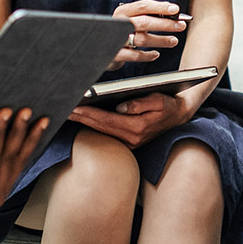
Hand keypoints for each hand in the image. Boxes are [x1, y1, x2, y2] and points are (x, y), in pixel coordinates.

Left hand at [68, 90, 192, 147]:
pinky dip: (94, 125)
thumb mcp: (159, 100)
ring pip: (101, 131)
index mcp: (137, 128)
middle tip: (63, 109)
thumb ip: (140, 103)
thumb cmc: (168, 104)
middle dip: (81, 117)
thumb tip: (121, 107)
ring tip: (69, 112)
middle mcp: (131, 139)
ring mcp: (129, 143)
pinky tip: (84, 117)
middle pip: (100, 127)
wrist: (179, 116)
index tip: (73, 107)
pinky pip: (107, 132)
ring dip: (85, 122)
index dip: (88, 113)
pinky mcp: (128, 141)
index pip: (106, 120)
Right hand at [107, 0, 187, 69]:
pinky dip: (148, 55)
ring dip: (160, 40)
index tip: (176, 9)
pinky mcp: (114, 55)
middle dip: (165, 24)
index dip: (160, 7)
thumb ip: (148, 14)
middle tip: (181, 25)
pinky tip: (156, 54)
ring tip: (173, 41)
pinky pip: (135, 56)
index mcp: (123, 12)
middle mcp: (118, 24)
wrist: (98, 47)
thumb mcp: (130, 18)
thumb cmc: (120, 31)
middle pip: (145, 22)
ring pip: (142, 39)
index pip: (143, 6)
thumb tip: (172, 12)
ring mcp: (115, 40)